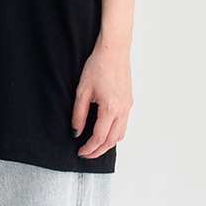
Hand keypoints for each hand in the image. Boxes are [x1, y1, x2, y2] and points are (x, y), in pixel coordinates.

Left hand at [72, 43, 132, 158]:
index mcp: (110, 108)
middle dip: (98, 151)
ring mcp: (128, 107)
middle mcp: (123, 110)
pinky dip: (114, 134)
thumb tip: (76, 131)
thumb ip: (79, 114)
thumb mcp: (82, 90)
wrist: (114, 51)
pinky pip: (124, 125)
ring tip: (94, 146)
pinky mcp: (129, 103)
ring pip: (120, 135)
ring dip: (107, 144)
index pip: (99, 137)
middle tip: (86, 154)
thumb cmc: (98, 66)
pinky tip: (105, 132)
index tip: (80, 151)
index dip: (88, 148)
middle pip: (111, 141)